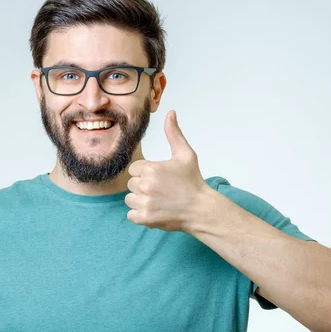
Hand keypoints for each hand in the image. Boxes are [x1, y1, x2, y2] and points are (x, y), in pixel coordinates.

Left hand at [125, 110, 209, 231]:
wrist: (201, 209)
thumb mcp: (186, 154)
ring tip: (158, 200)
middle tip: (161, 189)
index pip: (134, 169)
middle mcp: (146, 185)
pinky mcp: (145, 218)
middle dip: (143, 186)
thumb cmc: (193, 181)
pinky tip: (154, 210)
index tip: (160, 177)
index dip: (146, 173)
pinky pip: (130, 215)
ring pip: (130, 199)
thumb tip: (170, 113)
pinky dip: (140, 215)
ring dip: (140, 200)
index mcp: (151, 168)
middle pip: (131, 184)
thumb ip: (174, 133)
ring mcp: (145, 203)